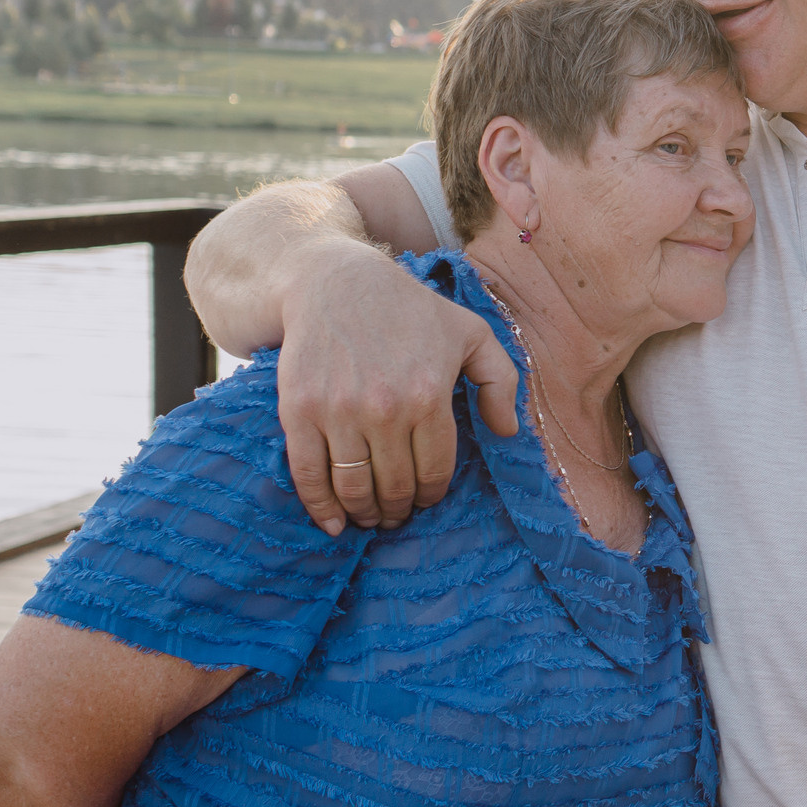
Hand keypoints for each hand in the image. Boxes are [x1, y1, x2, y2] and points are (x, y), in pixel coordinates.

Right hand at [275, 239, 519, 532]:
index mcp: (429, 395)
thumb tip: (507, 432)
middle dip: (399, 510)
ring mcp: (338, 411)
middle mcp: (385, 408)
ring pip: (354, 486)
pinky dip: (319, 506)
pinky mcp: (298, 410)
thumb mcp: (471, 333)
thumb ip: (501, 381)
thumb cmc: (411, 310)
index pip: (435, 470)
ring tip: (370, 517)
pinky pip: (308, 473)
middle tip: (398, 515)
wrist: (336, 283)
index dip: (432, 494)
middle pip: (395, 485)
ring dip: (364, 513)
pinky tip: (332, 524)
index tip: (426, 499)